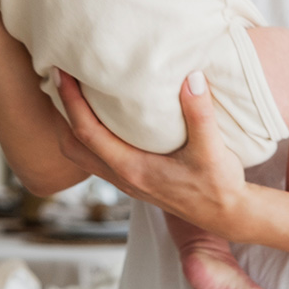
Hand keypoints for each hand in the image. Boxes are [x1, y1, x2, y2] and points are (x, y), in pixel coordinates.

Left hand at [54, 69, 250, 238]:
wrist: (227, 215)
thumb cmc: (219, 186)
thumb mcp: (213, 149)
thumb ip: (200, 113)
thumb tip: (191, 76)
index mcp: (132, 168)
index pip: (87, 132)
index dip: (70, 102)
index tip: (61, 73)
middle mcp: (122, 176)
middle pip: (72, 146)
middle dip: (62, 113)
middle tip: (62, 79)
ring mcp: (126, 180)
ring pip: (83, 153)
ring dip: (75, 124)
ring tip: (78, 93)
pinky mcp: (135, 179)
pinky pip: (99, 155)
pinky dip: (91, 134)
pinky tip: (106, 115)